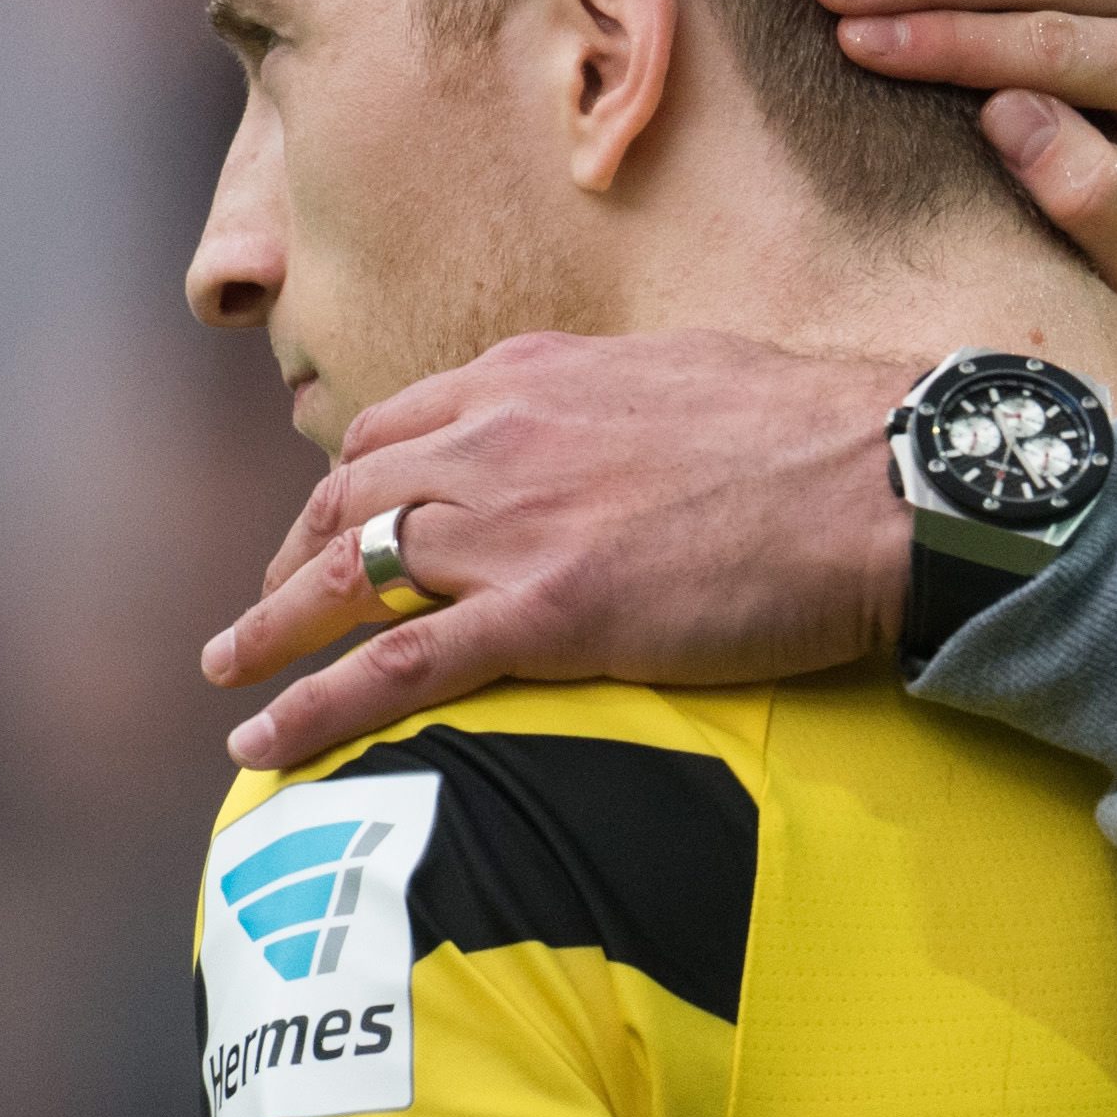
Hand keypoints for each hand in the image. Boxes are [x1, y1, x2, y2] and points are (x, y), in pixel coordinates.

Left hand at [205, 331, 913, 768]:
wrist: (885, 481)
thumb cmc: (821, 433)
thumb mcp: (691, 376)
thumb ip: (617, 406)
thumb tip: (617, 435)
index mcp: (537, 375)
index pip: (400, 425)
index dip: (351, 482)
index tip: (334, 523)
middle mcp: (502, 435)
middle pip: (351, 494)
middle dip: (293, 553)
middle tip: (267, 608)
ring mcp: (517, 525)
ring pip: (350, 576)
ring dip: (273, 626)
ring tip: (231, 670)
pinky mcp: (548, 612)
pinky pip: (396, 665)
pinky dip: (313, 706)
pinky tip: (262, 741)